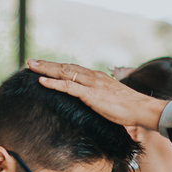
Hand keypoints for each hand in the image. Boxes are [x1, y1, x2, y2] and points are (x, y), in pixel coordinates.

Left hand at [27, 60, 166, 129]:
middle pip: (65, 67)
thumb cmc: (129, 108)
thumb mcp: (111, 100)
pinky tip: (42, 81)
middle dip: (46, 64)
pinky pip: (68, 87)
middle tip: (30, 62)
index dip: (57, 67)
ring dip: (46, 69)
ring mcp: (91, 84)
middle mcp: (92, 77)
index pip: (73, 69)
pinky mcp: (91, 94)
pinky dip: (54, 83)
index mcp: (97, 78)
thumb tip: (94, 105)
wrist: (142, 109)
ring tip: (31, 66)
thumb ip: (100, 99)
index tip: (44, 66)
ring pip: (64, 73)